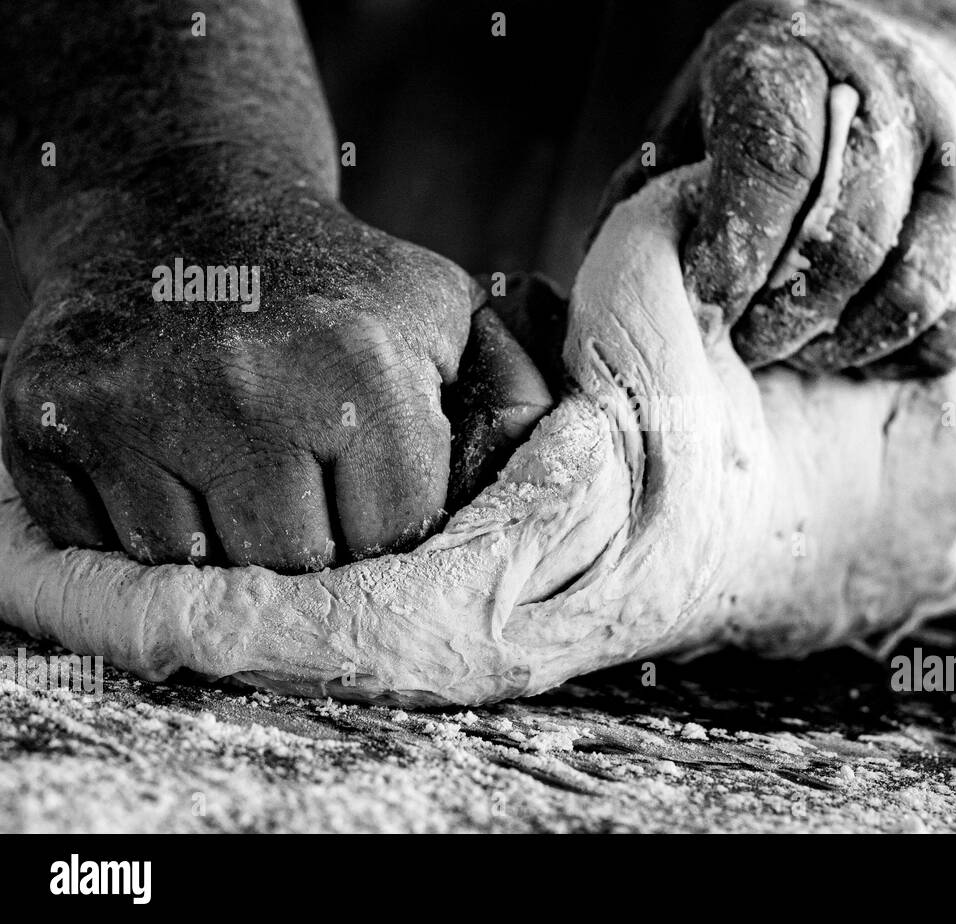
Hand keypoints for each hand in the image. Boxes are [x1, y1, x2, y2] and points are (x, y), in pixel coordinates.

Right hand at [0, 192, 549, 571]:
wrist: (177, 205)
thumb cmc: (331, 284)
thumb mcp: (439, 312)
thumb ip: (509, 395)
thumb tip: (564, 483)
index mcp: (363, 367)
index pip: (394, 539)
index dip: (386, 530)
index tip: (371, 497)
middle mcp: (247, 389)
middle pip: (297, 567)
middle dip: (311, 542)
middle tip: (299, 484)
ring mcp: (138, 408)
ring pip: (200, 572)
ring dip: (225, 539)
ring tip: (234, 466)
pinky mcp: (51, 421)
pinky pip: (112, 548)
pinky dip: (144, 527)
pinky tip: (168, 461)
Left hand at [599, 0, 955, 374]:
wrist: (946, 60)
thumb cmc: (788, 103)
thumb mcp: (707, 109)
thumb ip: (658, 188)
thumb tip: (618, 287)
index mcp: (797, 58)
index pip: (776, 162)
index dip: (735, 251)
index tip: (706, 301)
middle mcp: (897, 100)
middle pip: (848, 242)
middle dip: (782, 319)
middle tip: (742, 344)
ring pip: (914, 292)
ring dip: (842, 347)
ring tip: (797, 352)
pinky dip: (898, 358)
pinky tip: (854, 349)